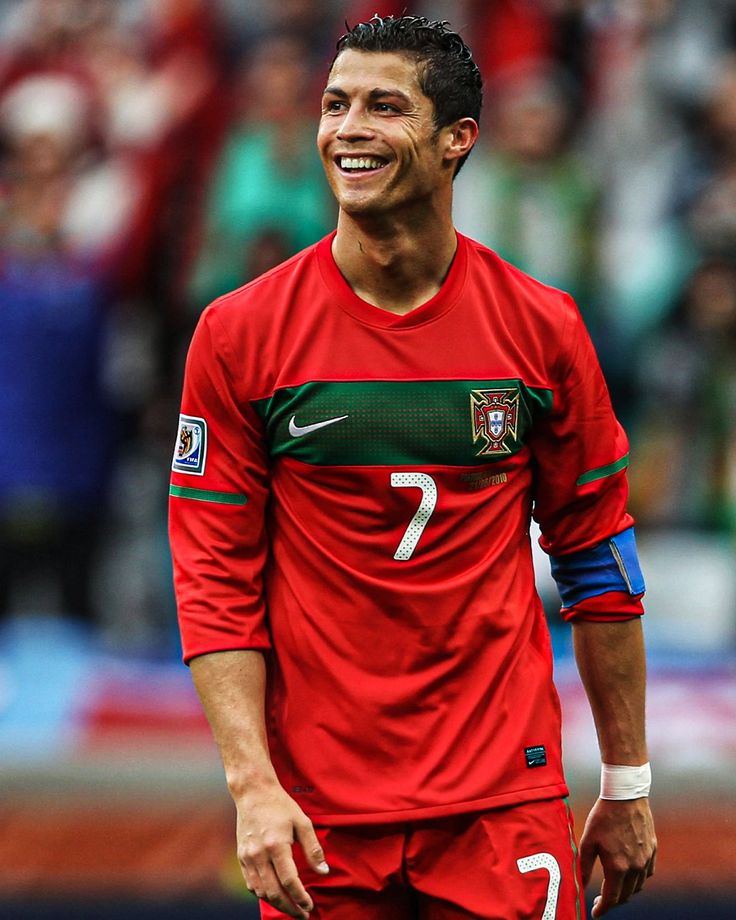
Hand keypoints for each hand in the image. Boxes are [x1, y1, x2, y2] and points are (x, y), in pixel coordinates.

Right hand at [235, 783, 329, 917]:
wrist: (253, 792)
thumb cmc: (280, 805)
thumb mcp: (302, 822)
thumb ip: (313, 849)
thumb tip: (324, 871)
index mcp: (276, 845)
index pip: (290, 881)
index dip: (301, 897)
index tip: (310, 905)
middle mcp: (259, 854)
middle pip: (274, 892)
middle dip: (290, 908)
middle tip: (302, 914)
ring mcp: (248, 857)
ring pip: (261, 891)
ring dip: (276, 904)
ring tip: (290, 907)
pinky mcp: (241, 856)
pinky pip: (251, 883)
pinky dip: (262, 894)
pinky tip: (274, 894)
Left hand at [579, 797, 655, 916]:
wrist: (625, 795)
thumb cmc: (603, 816)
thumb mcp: (588, 841)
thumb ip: (584, 867)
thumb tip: (580, 886)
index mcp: (617, 867)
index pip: (611, 898)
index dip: (602, 908)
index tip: (595, 912)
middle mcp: (635, 867)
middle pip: (625, 896)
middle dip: (612, 901)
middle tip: (601, 900)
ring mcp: (647, 859)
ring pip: (638, 886)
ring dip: (626, 891)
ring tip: (613, 887)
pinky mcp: (653, 850)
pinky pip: (647, 873)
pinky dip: (638, 878)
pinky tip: (629, 873)